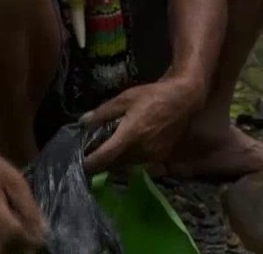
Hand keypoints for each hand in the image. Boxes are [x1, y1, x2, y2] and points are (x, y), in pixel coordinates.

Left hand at [81, 76, 204, 173]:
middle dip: (102, 162)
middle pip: (114, 165)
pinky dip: (130, 160)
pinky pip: (139, 164)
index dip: (89, 164)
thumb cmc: (152, 96)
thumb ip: (103, 113)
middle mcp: (140, 151)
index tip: (79, 164)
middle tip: (92, 154)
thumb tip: (83, 122)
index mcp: (129, 136)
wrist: (182, 100)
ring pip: (126, 166)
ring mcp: (152, 157)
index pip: (104, 158)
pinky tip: (127, 149)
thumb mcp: (125, 98)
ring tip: (109, 151)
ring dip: (116, 162)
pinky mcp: (160, 158)